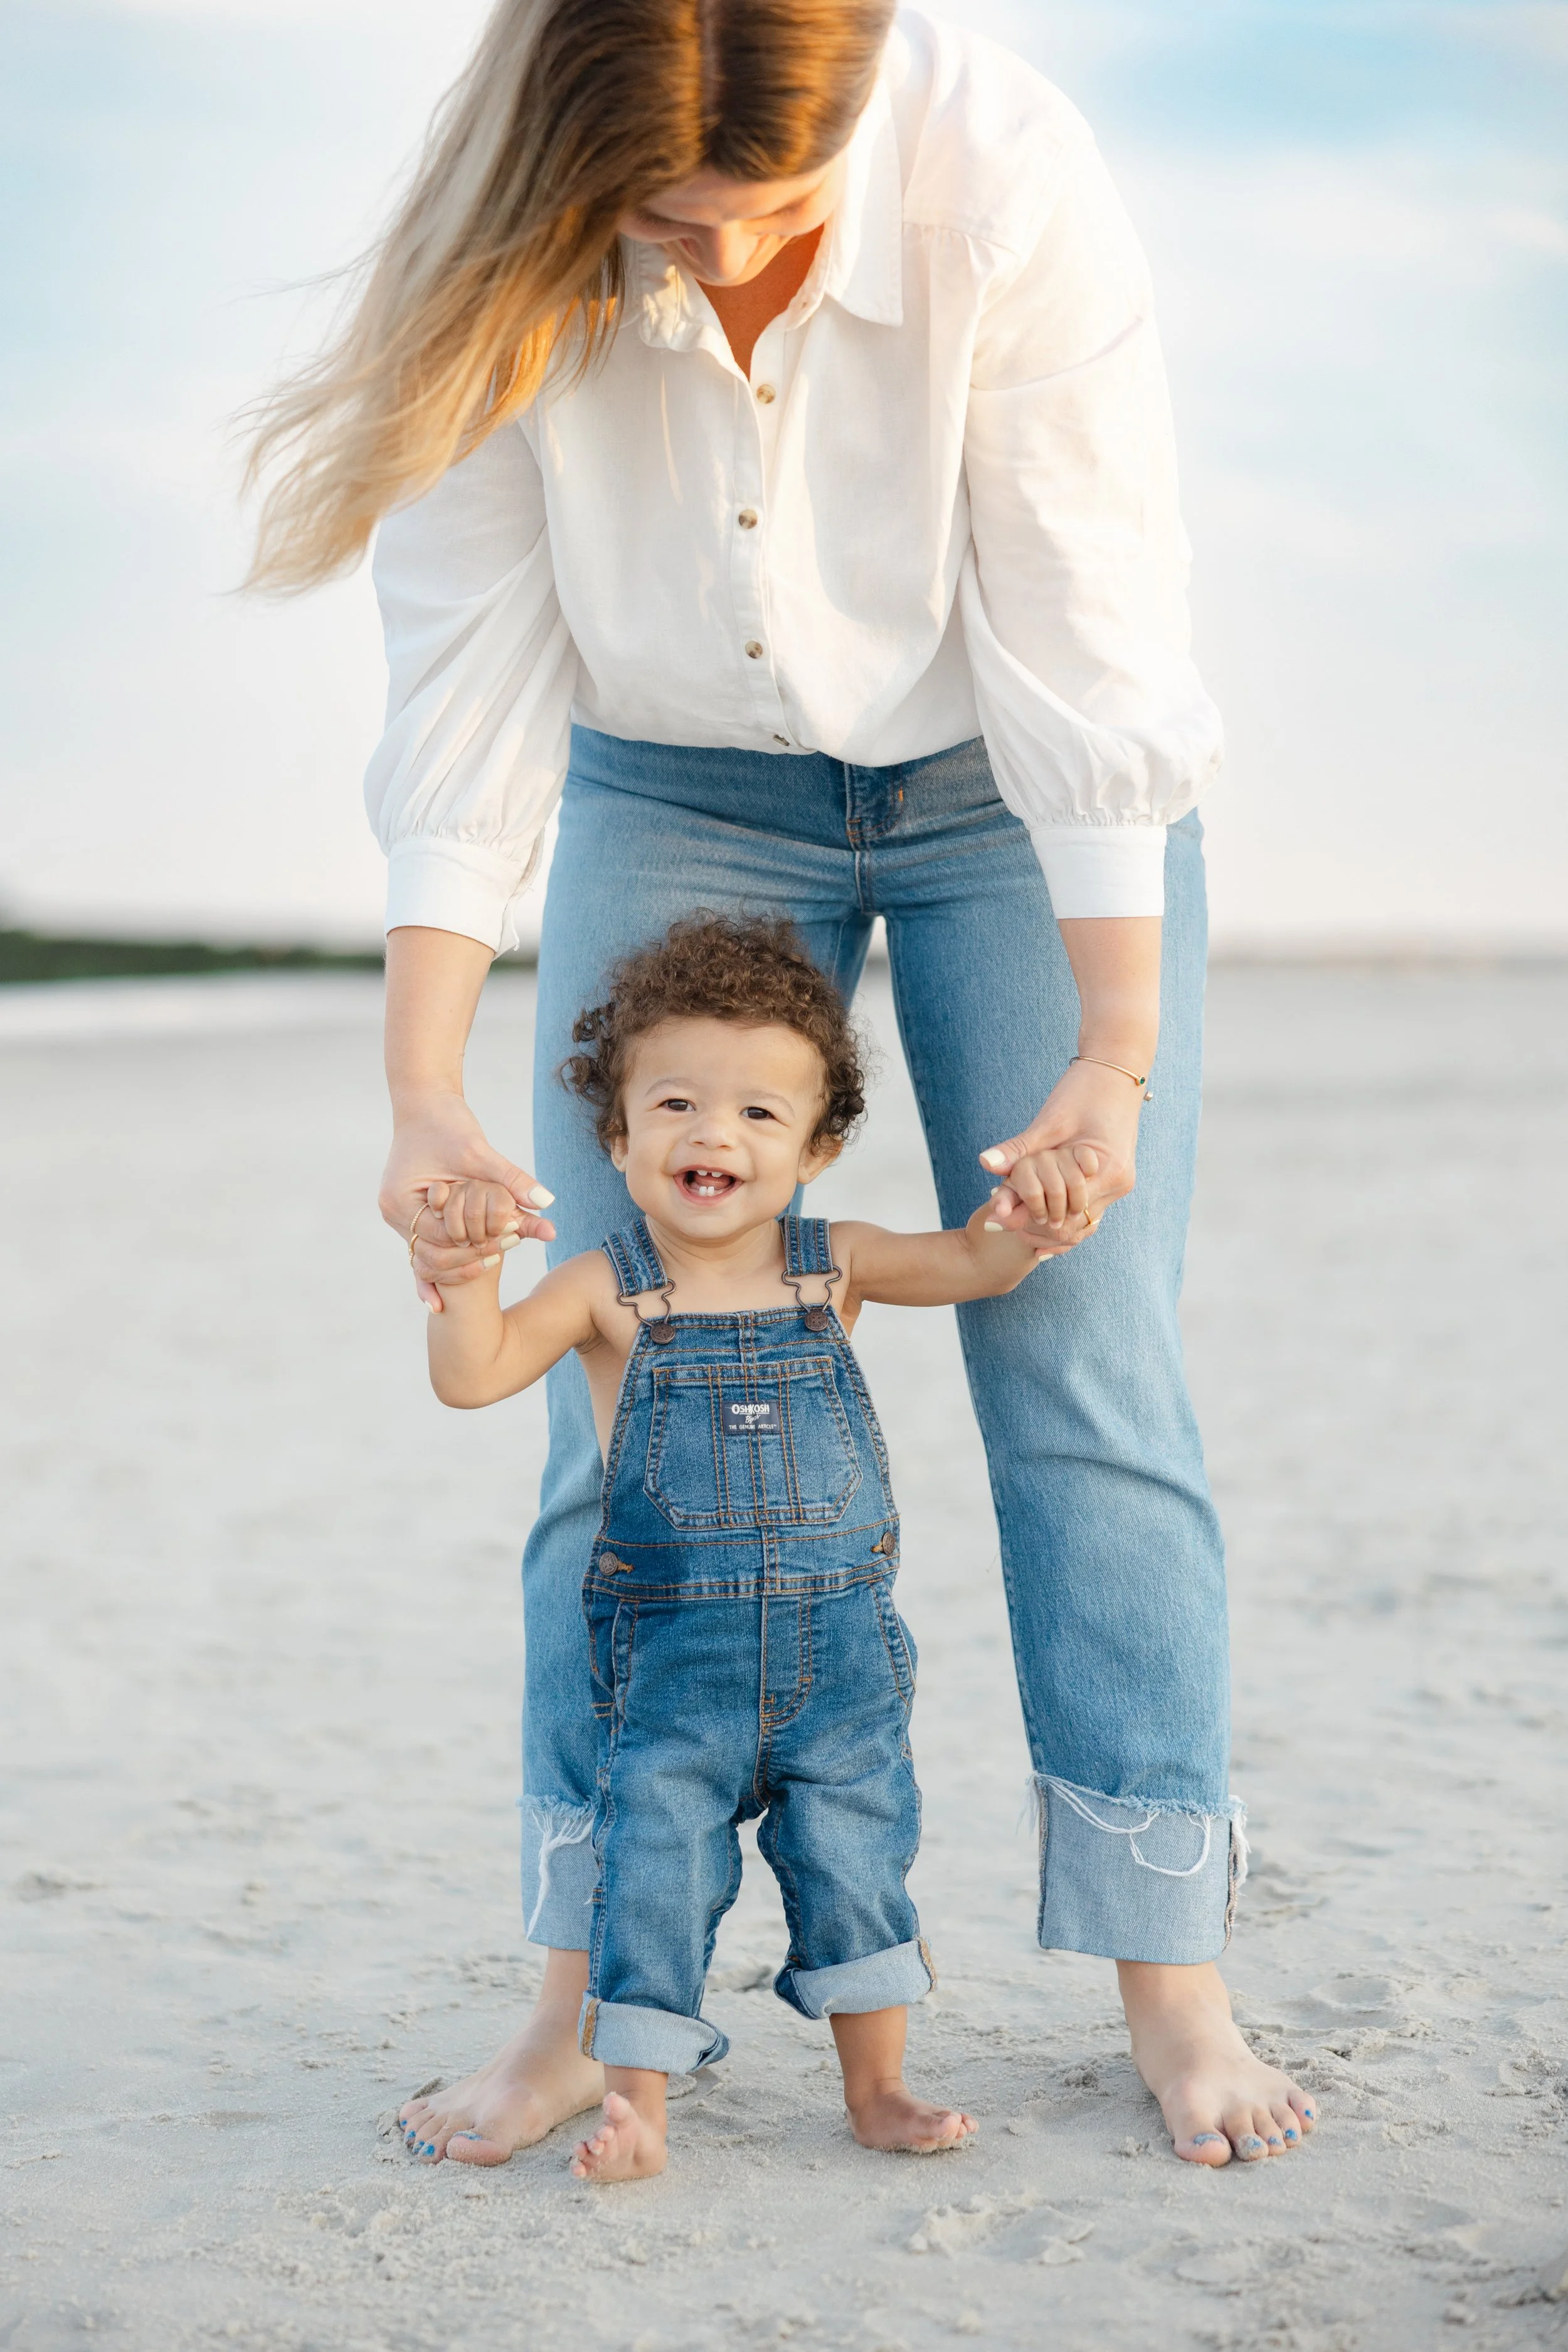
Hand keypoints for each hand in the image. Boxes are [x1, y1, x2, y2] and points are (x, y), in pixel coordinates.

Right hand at [380, 1091, 555, 1311]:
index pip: (440, 1237)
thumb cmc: (447, 1123)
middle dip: (465, 1259)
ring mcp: (400, 1217)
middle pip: (430, 1255)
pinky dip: (437, 1268)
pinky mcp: (412, 1215)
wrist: (425, 1103)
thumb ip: (510, 1180)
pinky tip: (439, 1302)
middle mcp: (394, 1214)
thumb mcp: (479, 1152)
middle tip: (501, 1261)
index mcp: (400, 1200)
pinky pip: (424, 1248)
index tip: (507, 1243)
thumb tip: (547, 1203)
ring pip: (427, 1257)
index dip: (474, 1242)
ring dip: (456, 1264)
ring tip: (492, 1266)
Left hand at [978, 1059, 1143, 1250]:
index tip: (995, 1216)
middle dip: (1035, 1222)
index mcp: (1107, 1171)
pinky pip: (1084, 1205)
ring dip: (1048, 1216)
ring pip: (1079, 1221)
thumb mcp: (1049, 1122)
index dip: (1027, 1217)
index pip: (1063, 1212)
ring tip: (1013, 1211)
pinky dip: (1060, 1206)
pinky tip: (1035, 1203)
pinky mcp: (1114, 1179)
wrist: (1116, 1071)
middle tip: (998, 1218)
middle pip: (1071, 1225)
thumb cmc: (1084, 1091)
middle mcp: (1118, 1184)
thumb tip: (984, 1164)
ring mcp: (1120, 1184)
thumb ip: (1020, 1149)